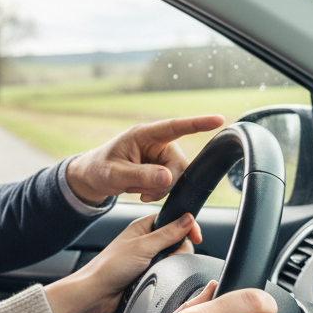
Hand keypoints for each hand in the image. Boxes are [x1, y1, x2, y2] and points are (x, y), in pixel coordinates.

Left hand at [42, 212, 201, 312]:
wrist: (97, 294)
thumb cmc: (110, 267)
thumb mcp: (143, 247)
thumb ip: (167, 233)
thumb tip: (188, 219)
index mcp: (143, 227)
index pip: (173, 219)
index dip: (187, 226)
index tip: (196, 237)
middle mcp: (146, 241)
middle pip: (178, 240)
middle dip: (180, 249)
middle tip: (170, 257)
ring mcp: (149, 258)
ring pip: (175, 258)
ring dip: (173, 264)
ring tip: (160, 270)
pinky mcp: (149, 274)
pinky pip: (168, 273)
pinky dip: (168, 276)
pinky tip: (160, 279)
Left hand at [65, 115, 224, 203]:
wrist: (93, 178)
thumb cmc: (100, 170)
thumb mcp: (115, 174)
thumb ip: (141, 176)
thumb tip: (168, 177)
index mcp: (144, 135)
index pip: (174, 127)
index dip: (197, 123)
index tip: (219, 119)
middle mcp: (156, 143)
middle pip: (179, 164)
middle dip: (165, 182)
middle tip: (143, 192)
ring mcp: (160, 156)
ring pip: (178, 176)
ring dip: (160, 189)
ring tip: (138, 191)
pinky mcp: (162, 168)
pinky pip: (172, 184)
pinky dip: (159, 192)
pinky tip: (143, 192)